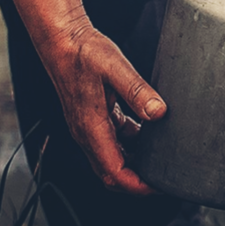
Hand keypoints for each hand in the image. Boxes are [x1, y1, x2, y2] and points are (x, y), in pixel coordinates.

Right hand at [38, 16, 165, 193]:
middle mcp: (87, 133)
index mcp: (91, 128)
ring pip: (111, 156)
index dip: (137, 185)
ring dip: (133, 160)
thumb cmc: (84, 51)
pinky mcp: (90, 115)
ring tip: (158, 152)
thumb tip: (159, 112)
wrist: (62, 39)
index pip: (114, 173)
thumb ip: (137, 90)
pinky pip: (111, 138)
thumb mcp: (115, 67)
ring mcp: (87, 126)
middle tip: (162, 175)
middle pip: (112, 172)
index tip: (158, 185)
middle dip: (136, 180)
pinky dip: (128, 141)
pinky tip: (144, 127)